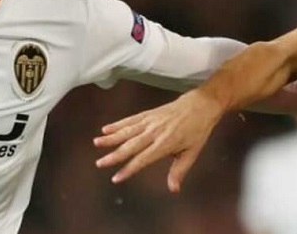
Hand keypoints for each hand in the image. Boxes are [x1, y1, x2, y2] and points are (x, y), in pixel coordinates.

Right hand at [93, 89, 225, 192]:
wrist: (200, 106)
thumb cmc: (197, 131)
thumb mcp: (192, 153)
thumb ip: (179, 171)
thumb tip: (174, 189)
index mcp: (165, 144)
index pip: (143, 159)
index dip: (128, 169)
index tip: (116, 178)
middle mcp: (154, 133)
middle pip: (130, 146)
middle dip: (114, 155)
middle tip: (99, 163)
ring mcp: (149, 122)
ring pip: (126, 131)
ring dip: (111, 138)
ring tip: (97, 143)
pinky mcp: (147, 114)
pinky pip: (129, 120)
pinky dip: (117, 124)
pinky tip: (105, 129)